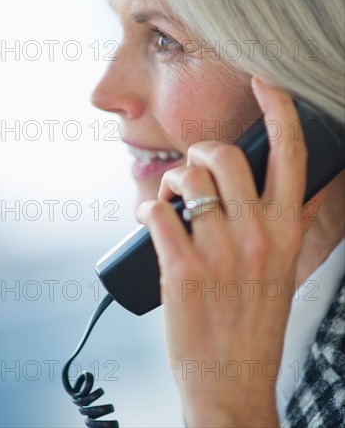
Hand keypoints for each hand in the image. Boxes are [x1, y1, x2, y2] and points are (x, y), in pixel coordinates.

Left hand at [136, 77, 319, 426]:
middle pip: (226, 156)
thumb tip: (312, 187)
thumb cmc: (255, 319)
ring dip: (171, 180)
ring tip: (171, 199)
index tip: (264, 80)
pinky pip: (157, 211)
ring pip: (186, 180)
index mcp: (286, 231)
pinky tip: (153, 219)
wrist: (232, 379)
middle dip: (201, 150)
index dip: (279, 109)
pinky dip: (148, 208)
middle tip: (194, 166)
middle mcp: (257, 236)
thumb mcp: (287, 267)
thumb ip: (296, 223)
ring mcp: (219, 252)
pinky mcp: (181, 268)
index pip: (291, 155)